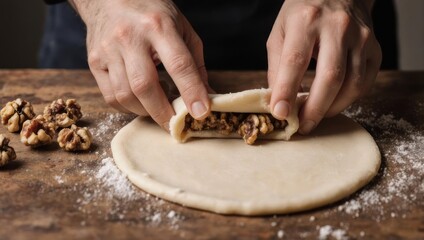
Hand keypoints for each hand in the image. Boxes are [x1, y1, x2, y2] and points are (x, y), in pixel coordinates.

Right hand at [69, 0, 210, 129]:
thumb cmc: (151, 13)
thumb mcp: (181, 28)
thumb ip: (195, 62)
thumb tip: (206, 95)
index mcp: (158, 25)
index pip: (179, 64)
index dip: (192, 91)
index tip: (201, 113)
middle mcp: (130, 37)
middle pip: (145, 85)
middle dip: (163, 112)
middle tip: (175, 125)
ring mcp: (108, 50)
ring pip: (125, 95)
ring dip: (146, 111)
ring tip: (158, 108)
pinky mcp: (94, 61)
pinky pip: (110, 96)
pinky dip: (128, 107)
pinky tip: (140, 101)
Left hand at [267, 0, 381, 133]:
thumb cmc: (303, 14)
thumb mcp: (280, 32)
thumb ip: (277, 66)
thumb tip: (278, 101)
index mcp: (306, 20)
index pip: (295, 61)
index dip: (286, 90)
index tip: (280, 113)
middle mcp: (337, 27)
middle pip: (330, 77)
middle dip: (315, 109)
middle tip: (302, 126)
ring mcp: (361, 37)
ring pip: (352, 84)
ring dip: (332, 108)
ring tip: (315, 116)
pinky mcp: (375, 48)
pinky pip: (365, 83)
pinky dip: (348, 99)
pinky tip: (333, 103)